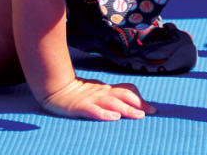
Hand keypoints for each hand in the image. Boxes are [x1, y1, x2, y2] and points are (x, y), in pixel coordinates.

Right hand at [38, 77, 152, 120]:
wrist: (54, 88)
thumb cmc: (77, 92)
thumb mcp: (96, 90)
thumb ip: (111, 95)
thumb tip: (129, 102)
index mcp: (106, 89)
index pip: (126, 90)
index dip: (140, 98)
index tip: (152, 109)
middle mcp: (101, 93)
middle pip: (123, 96)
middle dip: (138, 104)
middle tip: (151, 112)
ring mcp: (91, 99)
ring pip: (112, 103)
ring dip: (127, 109)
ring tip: (139, 115)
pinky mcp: (80, 107)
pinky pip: (94, 110)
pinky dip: (105, 114)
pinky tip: (114, 118)